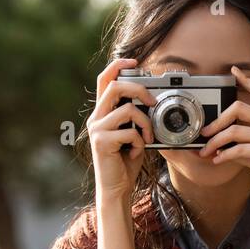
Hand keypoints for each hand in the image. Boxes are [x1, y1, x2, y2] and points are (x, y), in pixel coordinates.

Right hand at [86, 58, 154, 202]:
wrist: (116, 188)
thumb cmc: (125, 161)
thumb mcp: (133, 134)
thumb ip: (136, 118)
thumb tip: (152, 101)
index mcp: (103, 112)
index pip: (104, 80)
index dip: (117, 65)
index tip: (134, 60)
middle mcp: (96, 117)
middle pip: (115, 86)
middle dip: (139, 89)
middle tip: (153, 102)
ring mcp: (97, 129)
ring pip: (128, 110)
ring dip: (145, 123)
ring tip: (147, 137)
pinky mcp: (101, 142)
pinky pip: (130, 132)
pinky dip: (140, 142)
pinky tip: (135, 153)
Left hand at [197, 65, 249, 206]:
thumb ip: (244, 147)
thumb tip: (220, 147)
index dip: (248, 80)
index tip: (234, 72)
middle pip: (240, 107)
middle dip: (218, 119)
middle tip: (206, 132)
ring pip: (235, 131)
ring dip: (215, 142)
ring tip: (205, 151)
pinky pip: (239, 150)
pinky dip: (224, 156)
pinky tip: (218, 161)